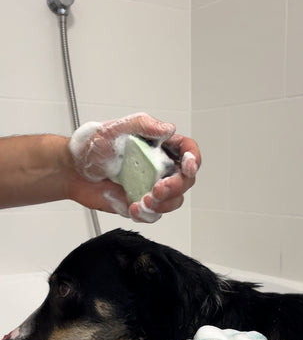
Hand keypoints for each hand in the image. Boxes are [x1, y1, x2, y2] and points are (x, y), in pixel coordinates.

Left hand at [68, 113, 200, 222]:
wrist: (73, 172)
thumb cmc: (92, 147)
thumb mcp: (118, 128)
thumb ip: (145, 125)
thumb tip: (168, 128)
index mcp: (159, 146)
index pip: (187, 151)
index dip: (194, 159)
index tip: (187, 167)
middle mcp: (159, 167)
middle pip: (185, 181)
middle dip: (175, 187)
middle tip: (157, 189)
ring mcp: (151, 187)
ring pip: (174, 201)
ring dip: (162, 204)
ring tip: (142, 201)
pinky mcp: (141, 204)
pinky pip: (154, 214)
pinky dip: (146, 214)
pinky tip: (132, 207)